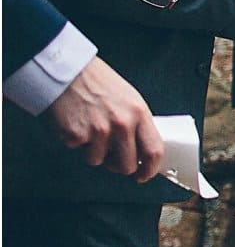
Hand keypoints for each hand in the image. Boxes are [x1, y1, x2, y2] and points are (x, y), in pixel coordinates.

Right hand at [42, 56, 164, 180]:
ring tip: (90, 128)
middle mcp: (121, 123)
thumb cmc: (98, 83)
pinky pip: (78, 150)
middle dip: (119, 166)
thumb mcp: (129, 99)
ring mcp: (98, 131)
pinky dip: (76, 141)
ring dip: (94, 151)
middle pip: (127, 165)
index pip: (154, 151)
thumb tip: (141, 148)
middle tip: (112, 158)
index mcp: (139, 113)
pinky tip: (76, 123)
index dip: (150, 169)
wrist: (67, 71)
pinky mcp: (76, 135)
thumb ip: (137, 123)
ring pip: (99, 161)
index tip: (144, 175)